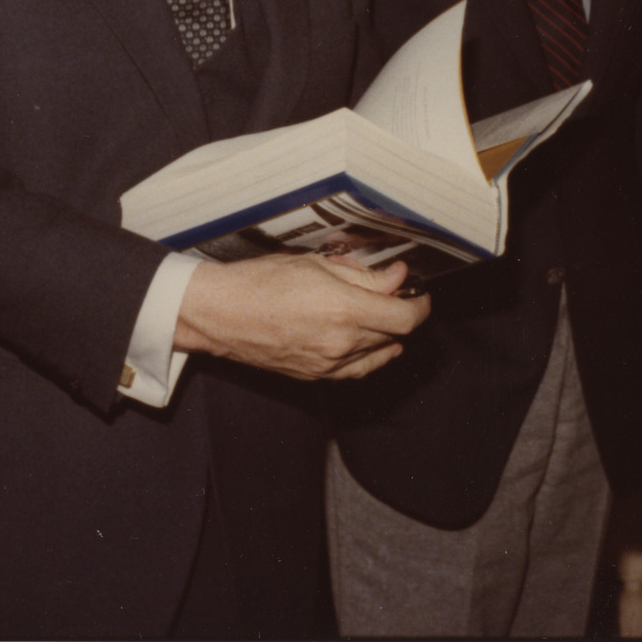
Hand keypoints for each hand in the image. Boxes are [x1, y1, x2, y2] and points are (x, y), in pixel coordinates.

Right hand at [174, 254, 431, 380]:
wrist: (221, 314)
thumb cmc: (261, 282)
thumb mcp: (316, 265)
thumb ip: (363, 276)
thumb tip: (397, 278)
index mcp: (345, 310)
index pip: (407, 317)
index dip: (421, 304)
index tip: (418, 292)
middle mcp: (343, 343)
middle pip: (395, 334)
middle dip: (401, 312)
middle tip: (391, 292)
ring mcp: (329, 365)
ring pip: (379, 353)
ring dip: (386, 334)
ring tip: (375, 312)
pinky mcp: (316, 377)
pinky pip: (358, 370)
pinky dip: (371, 355)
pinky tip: (370, 342)